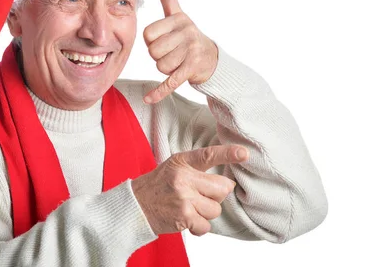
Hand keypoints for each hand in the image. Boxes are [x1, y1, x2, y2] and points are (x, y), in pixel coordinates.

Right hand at [131, 144, 248, 235]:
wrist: (135, 206)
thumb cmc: (158, 185)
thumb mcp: (174, 167)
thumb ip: (198, 169)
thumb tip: (228, 185)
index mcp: (182, 163)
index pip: (208, 155)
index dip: (228, 154)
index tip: (244, 153)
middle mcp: (183, 178)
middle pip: (221, 189)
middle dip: (216, 195)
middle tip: (200, 195)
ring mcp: (184, 199)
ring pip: (216, 209)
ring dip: (206, 212)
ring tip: (190, 208)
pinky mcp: (184, 217)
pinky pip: (206, 225)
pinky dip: (199, 226)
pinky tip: (187, 220)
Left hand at [143, 0, 218, 103]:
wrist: (212, 60)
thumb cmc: (189, 37)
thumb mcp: (180, 15)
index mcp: (180, 20)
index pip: (148, 34)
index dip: (153, 41)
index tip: (164, 40)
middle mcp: (187, 33)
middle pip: (154, 51)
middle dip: (159, 56)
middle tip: (172, 53)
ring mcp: (191, 52)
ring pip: (160, 66)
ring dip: (166, 69)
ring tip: (178, 62)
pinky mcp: (192, 70)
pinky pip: (170, 81)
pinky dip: (159, 92)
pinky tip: (148, 98)